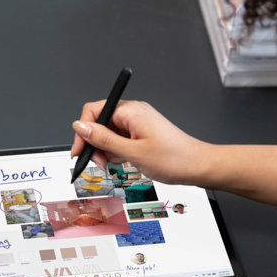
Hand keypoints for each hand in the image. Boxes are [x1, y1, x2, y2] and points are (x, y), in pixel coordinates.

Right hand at [70, 100, 209, 185]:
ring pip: (108, 133)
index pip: (94, 111)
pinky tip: (123, 161)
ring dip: (105, 150)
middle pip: (99, 123)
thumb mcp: (132, 152)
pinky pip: (119, 139)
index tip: (79, 149)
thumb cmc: (174, 158)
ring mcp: (137, 122)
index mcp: (130, 111)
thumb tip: (80, 127)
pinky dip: (116, 151)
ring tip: (114, 163)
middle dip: (94, 143)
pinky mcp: (140, 132)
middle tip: (98, 161)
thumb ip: (103, 139)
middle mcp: (132, 113)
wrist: (197, 166)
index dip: (83, 131)